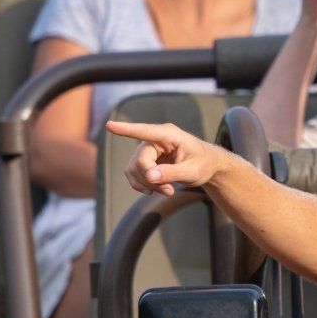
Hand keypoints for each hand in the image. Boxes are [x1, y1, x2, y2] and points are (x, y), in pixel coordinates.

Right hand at [105, 120, 230, 195]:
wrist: (206, 166)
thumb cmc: (203, 164)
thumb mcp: (192, 171)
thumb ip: (172, 173)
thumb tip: (149, 176)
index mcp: (169, 134)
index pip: (145, 131)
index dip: (126, 129)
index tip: (110, 125)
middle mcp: (155, 138)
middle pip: (140, 160)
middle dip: (151, 179)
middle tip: (169, 191)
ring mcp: (148, 148)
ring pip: (133, 169)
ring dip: (147, 184)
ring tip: (167, 191)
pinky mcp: (144, 159)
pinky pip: (132, 174)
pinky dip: (142, 185)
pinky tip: (156, 190)